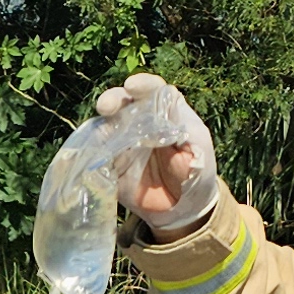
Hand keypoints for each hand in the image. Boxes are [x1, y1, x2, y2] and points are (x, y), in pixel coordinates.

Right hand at [93, 73, 218, 237]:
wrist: (185, 208)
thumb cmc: (197, 172)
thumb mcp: (198, 149)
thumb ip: (183, 131)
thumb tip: (162, 121)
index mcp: (166, 113)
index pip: (153, 91)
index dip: (143, 85)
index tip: (132, 86)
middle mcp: (142, 123)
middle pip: (124, 102)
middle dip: (113, 100)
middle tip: (106, 106)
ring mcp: (125, 142)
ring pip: (108, 125)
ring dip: (102, 126)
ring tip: (101, 135)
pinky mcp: (114, 165)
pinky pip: (100, 155)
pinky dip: (95, 152)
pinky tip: (95, 154)